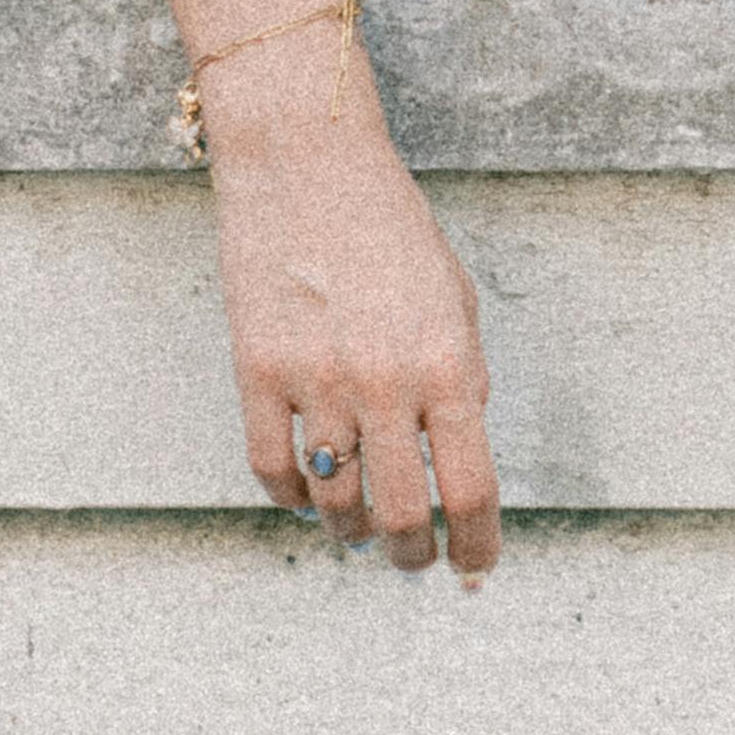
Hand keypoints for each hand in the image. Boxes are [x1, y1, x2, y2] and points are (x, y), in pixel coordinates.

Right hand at [213, 88, 502, 584]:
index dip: (476, 544)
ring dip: (351, 533)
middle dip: (412, 554)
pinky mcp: (258, 372)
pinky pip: (272, 468)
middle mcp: (385, 384)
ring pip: (333, 501)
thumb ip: (463, 376)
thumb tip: (459, 449)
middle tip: (415, 561)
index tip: (475, 568)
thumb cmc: (391, 228)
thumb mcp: (455, 298)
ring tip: (360, 533)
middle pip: (400, 513)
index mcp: (448, 365)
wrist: (308, 167)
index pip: (471, 487)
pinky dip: (292, 499)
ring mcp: (317, 381)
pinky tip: (308, 498)